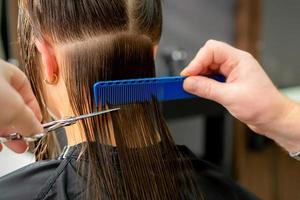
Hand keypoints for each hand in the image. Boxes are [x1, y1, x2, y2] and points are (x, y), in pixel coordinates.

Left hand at [0, 60, 41, 152]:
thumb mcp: (16, 108)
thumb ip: (30, 121)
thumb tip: (38, 130)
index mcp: (5, 73)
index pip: (25, 90)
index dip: (33, 108)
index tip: (37, 124)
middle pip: (9, 106)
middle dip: (18, 126)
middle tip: (23, 140)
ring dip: (4, 134)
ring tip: (9, 146)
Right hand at [181, 40, 298, 151]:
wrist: (272, 118)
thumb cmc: (262, 105)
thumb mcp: (230, 97)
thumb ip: (206, 89)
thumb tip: (188, 83)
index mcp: (239, 60)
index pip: (212, 50)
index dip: (197, 61)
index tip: (187, 75)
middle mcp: (235, 64)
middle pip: (208, 57)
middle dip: (196, 69)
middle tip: (186, 82)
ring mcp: (232, 73)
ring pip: (208, 68)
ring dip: (199, 77)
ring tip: (192, 87)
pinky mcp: (229, 82)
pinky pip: (211, 78)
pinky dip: (203, 83)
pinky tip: (200, 90)